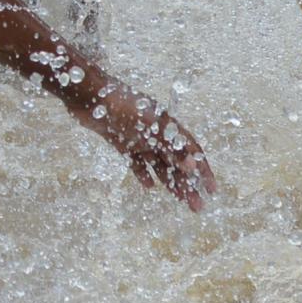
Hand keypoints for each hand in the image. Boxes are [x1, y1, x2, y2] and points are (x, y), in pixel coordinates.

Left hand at [77, 81, 216, 210]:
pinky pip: (137, 162)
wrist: (90, 96)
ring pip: (160, 164)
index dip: (203, 169)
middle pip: (177, 162)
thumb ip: (171, 145)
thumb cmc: (123, 106)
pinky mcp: (122, 142)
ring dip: (170, 182)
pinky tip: (148, 186)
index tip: (211, 189)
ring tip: (180, 200)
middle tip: (196, 206)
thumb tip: (192, 166)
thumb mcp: (151, 126)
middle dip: (188, 183)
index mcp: (168, 125)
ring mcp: (140, 138)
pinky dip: (143, 173)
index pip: (191, 150)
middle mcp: (157, 132)